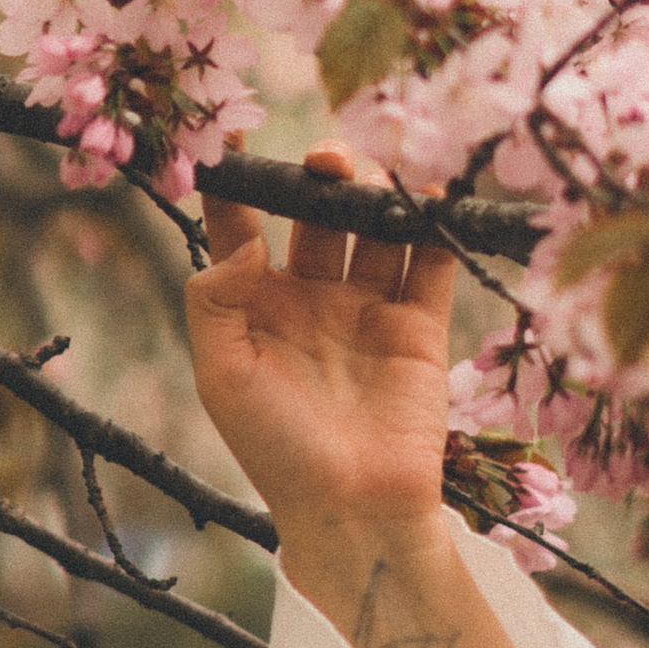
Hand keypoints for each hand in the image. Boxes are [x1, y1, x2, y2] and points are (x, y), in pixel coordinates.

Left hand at [183, 147, 456, 573]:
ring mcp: (368, 306)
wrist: (355, 508)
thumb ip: (215, 300)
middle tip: (324, 163)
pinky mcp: (421, 322)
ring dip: (373, 190)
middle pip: (315, 212)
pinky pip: (431, 258)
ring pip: (373, 225)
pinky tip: (427, 195)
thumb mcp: (221, 376)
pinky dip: (433, 222)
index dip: (238, 181)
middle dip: (319, 177)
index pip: (242, 224)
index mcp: (256, 304)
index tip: (232, 139)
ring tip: (367, 181)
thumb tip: (242, 238)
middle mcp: (311, 296)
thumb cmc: (275, 448)